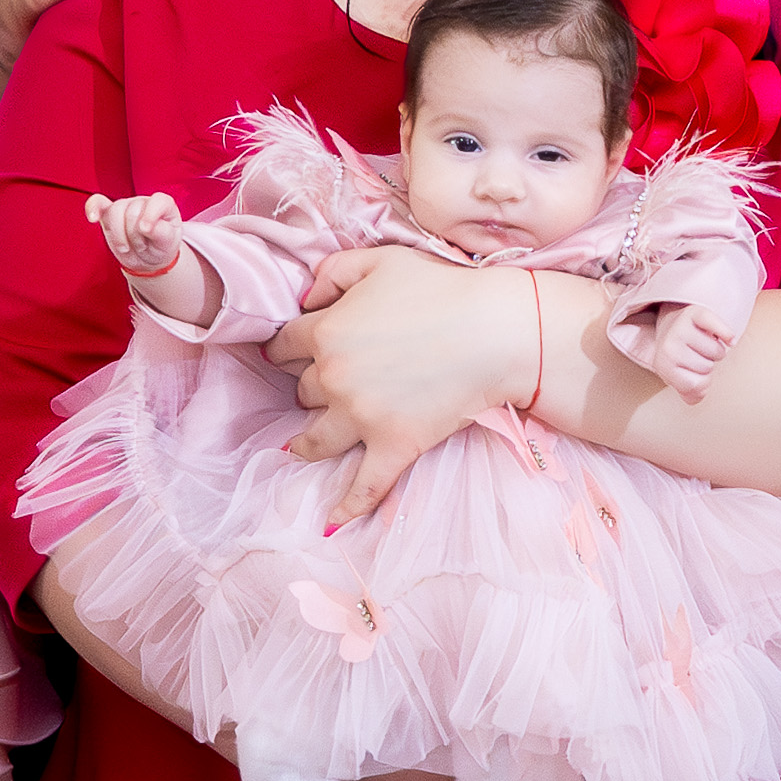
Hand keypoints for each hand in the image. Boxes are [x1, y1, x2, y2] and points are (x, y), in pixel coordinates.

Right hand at [89, 191, 188, 276]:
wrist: (148, 257)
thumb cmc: (161, 246)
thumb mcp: (168, 244)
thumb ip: (162, 234)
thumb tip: (148, 228)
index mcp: (162, 205)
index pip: (158, 201)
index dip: (150, 214)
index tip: (146, 230)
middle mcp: (142, 202)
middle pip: (132, 211)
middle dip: (135, 235)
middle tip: (142, 246)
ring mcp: (124, 206)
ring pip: (114, 212)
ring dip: (119, 235)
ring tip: (126, 247)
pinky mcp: (108, 214)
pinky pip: (97, 203)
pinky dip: (92, 208)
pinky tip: (92, 217)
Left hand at [269, 248, 576, 519]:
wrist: (495, 331)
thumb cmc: (443, 288)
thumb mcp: (381, 260)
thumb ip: (333, 271)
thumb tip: (304, 298)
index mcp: (326, 331)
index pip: (285, 344)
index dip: (288, 346)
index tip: (289, 353)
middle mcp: (335, 377)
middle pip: (303, 390)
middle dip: (310, 387)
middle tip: (326, 387)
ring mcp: (361, 417)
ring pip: (315, 439)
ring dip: (306, 443)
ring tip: (301, 448)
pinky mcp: (393, 446)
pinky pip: (364, 485)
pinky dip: (347, 505)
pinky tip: (331, 520)